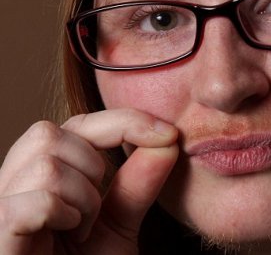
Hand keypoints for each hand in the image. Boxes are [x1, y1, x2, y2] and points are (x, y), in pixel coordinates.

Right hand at [0, 108, 177, 253]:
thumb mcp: (120, 222)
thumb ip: (139, 182)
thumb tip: (169, 138)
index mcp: (42, 174)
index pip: (77, 123)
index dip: (124, 121)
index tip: (168, 134)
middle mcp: (12, 184)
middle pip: (49, 134)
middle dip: (91, 169)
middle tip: (96, 211)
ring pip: (45, 164)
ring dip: (82, 200)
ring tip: (80, 230)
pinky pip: (30, 203)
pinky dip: (59, 215)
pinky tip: (65, 236)